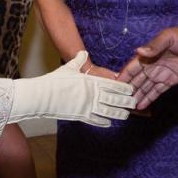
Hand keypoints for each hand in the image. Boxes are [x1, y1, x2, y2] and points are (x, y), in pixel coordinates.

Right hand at [9, 51, 135, 126]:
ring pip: (108, 112)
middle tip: (135, 103)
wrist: (43, 96)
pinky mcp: (81, 116)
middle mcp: (92, 95)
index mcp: (91, 82)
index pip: (112, 85)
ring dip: (118, 114)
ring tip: (126, 115)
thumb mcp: (69, 68)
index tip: (132, 89)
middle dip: (126, 102)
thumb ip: (79, 61)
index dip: (123, 88)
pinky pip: (95, 120)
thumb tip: (83, 53)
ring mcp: (87, 107)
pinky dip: (103, 122)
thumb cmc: (55, 80)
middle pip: (114, 99)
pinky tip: (109, 123)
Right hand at [117, 16, 177, 109]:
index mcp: (148, 54)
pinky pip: (157, 91)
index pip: (131, 68)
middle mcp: (152, 65)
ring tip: (127, 108)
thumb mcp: (169, 37)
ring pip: (145, 87)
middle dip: (127, 90)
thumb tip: (138, 51)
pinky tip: (141, 105)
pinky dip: (149, 98)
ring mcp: (161, 74)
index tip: (111, 87)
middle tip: (117, 102)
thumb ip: (155, 45)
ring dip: (136, 96)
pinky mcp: (171, 80)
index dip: (122, 77)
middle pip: (136, 80)